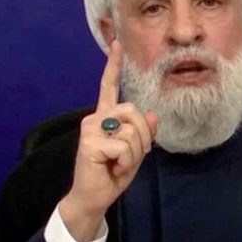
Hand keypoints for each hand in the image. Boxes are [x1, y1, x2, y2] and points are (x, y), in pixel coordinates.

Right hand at [59, 40, 156, 241]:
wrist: (94, 198)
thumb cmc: (112, 174)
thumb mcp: (135, 152)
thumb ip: (143, 133)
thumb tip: (151, 114)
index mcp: (105, 117)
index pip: (109, 87)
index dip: (113, 65)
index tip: (117, 43)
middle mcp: (95, 118)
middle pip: (133, 111)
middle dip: (142, 137)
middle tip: (128, 157)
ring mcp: (90, 128)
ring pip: (132, 130)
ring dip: (134, 153)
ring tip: (118, 164)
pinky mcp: (89, 142)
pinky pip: (124, 147)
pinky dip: (126, 162)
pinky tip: (112, 169)